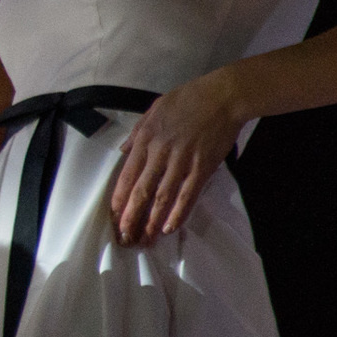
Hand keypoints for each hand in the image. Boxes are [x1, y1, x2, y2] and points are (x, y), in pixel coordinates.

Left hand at [108, 70, 245, 244]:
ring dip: (152, 221)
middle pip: (141, 191)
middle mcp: (160, 152)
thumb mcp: (155, 109)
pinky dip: (178, 213)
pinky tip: (170, 228)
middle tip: (125, 238)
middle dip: (131, 217)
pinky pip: (188, 195)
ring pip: (163, 197)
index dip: (120, 198)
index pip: (127, 175)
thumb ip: (137, 132)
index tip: (114, 216)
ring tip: (145, 240)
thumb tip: (124, 150)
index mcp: (146, 138)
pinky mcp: (202, 167)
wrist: (223, 96)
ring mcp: (182, 161)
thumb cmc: (188, 99)